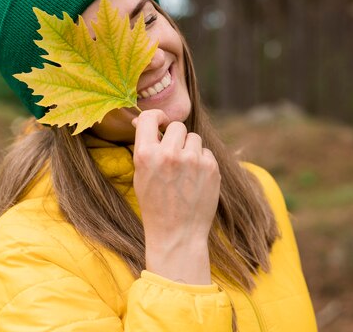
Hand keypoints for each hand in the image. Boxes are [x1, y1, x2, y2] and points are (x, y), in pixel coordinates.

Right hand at [132, 109, 220, 283]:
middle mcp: (169, 154)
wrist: (177, 235)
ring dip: (190, 149)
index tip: (161, 123)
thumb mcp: (141, 175)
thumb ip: (145, 147)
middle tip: (173, 156)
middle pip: (177, 126)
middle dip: (176, 137)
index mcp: (146, 154)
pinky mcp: (211, 168)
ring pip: (194, 138)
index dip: (157, 117)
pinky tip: (195, 180)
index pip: (151, 117)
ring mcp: (192, 160)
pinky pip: (207, 152)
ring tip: (185, 171)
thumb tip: (148, 120)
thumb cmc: (155, 205)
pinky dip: (202, 162)